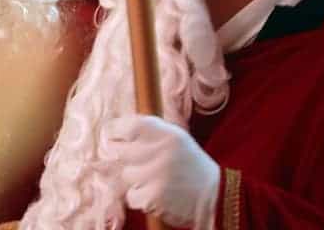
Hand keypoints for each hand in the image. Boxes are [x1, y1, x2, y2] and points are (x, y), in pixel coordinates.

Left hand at [103, 114, 219, 228]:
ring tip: (156, 180)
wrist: (214, 196)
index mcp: (166, 132)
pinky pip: (131, 196)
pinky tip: (157, 194)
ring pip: (126, 175)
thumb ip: (147, 132)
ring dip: (136, 180)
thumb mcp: (175, 138)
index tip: (114, 136)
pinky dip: (140, 198)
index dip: (114, 131)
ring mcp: (155, 174)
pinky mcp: (153, 196)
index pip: (124, 126)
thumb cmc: (189, 165)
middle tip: (140, 163)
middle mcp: (160, 150)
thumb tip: (109, 131)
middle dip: (125, 158)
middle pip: (119, 151)